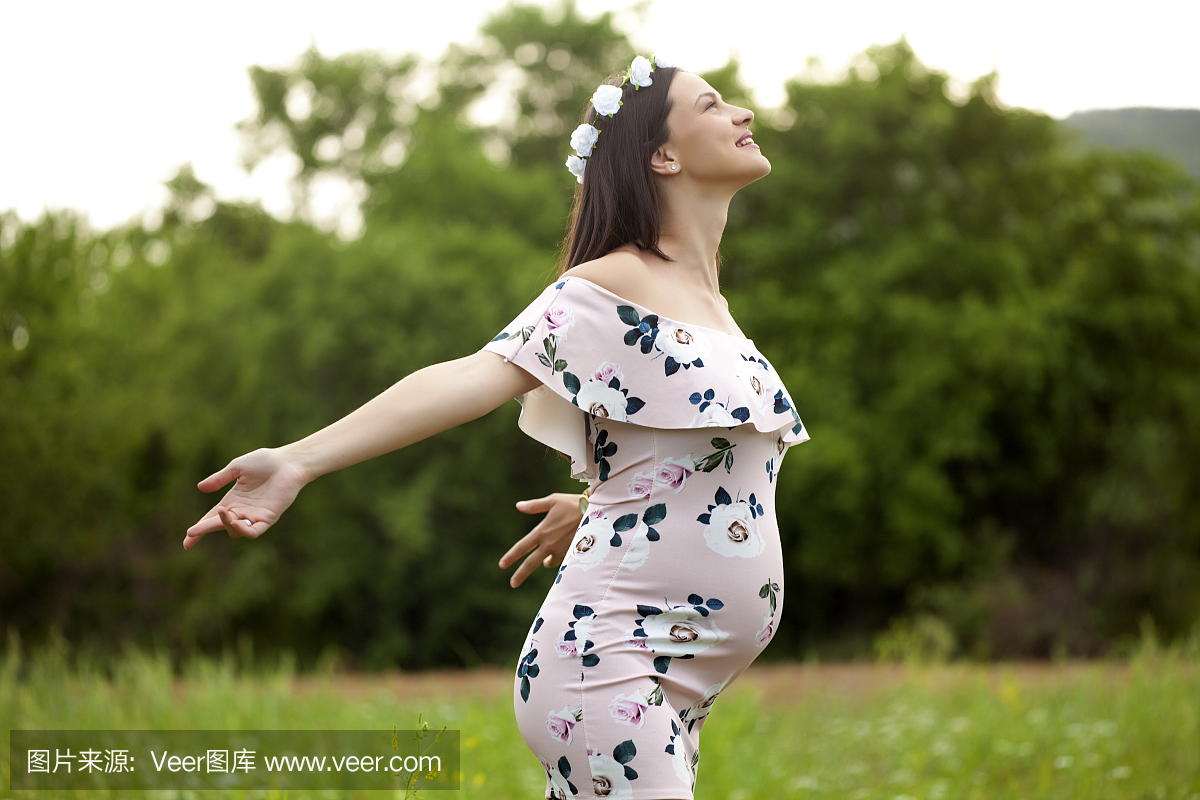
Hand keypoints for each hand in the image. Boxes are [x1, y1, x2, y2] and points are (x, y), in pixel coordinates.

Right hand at [183, 448, 308, 549]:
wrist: (288, 462)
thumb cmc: (265, 462)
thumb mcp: (237, 468)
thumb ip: (220, 479)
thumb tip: (200, 488)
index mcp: (233, 500)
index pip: (213, 517)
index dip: (200, 528)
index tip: (187, 539)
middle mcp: (242, 511)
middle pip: (220, 525)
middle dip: (205, 530)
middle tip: (192, 533)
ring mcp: (255, 516)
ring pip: (235, 530)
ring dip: (226, 524)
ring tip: (222, 512)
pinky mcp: (269, 518)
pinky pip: (254, 532)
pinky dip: (243, 530)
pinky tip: (236, 522)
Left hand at [499, 492, 584, 587]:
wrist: (598, 513)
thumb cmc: (574, 503)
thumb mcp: (553, 500)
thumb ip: (535, 506)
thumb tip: (519, 506)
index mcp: (542, 532)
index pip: (522, 547)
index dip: (511, 556)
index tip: (502, 565)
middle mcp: (550, 544)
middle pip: (531, 563)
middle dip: (521, 574)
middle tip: (513, 583)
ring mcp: (562, 551)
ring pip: (549, 562)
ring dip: (546, 561)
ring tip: (546, 561)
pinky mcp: (573, 554)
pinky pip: (563, 560)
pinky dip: (560, 558)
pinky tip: (563, 553)